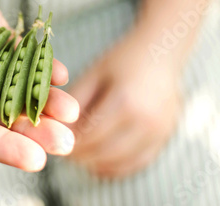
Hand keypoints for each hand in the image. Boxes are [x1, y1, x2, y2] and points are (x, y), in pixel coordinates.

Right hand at [0, 0, 78, 171]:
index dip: (1, 147)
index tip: (33, 158)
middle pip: (1, 115)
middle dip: (32, 130)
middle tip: (65, 143)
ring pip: (16, 87)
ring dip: (43, 101)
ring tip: (71, 112)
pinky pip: (21, 54)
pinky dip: (40, 64)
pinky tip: (60, 75)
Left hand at [69, 29, 180, 177]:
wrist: (161, 52)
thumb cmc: (122, 61)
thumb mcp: (93, 74)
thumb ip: (75, 102)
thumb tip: (56, 127)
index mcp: (125, 100)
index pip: (89, 134)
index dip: (69, 141)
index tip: (53, 141)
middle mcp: (146, 120)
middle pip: (104, 151)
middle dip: (80, 155)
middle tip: (63, 152)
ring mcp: (160, 132)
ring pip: (120, 162)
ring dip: (96, 163)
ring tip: (78, 155)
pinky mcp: (166, 138)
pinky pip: (137, 163)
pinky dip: (116, 167)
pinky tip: (99, 162)